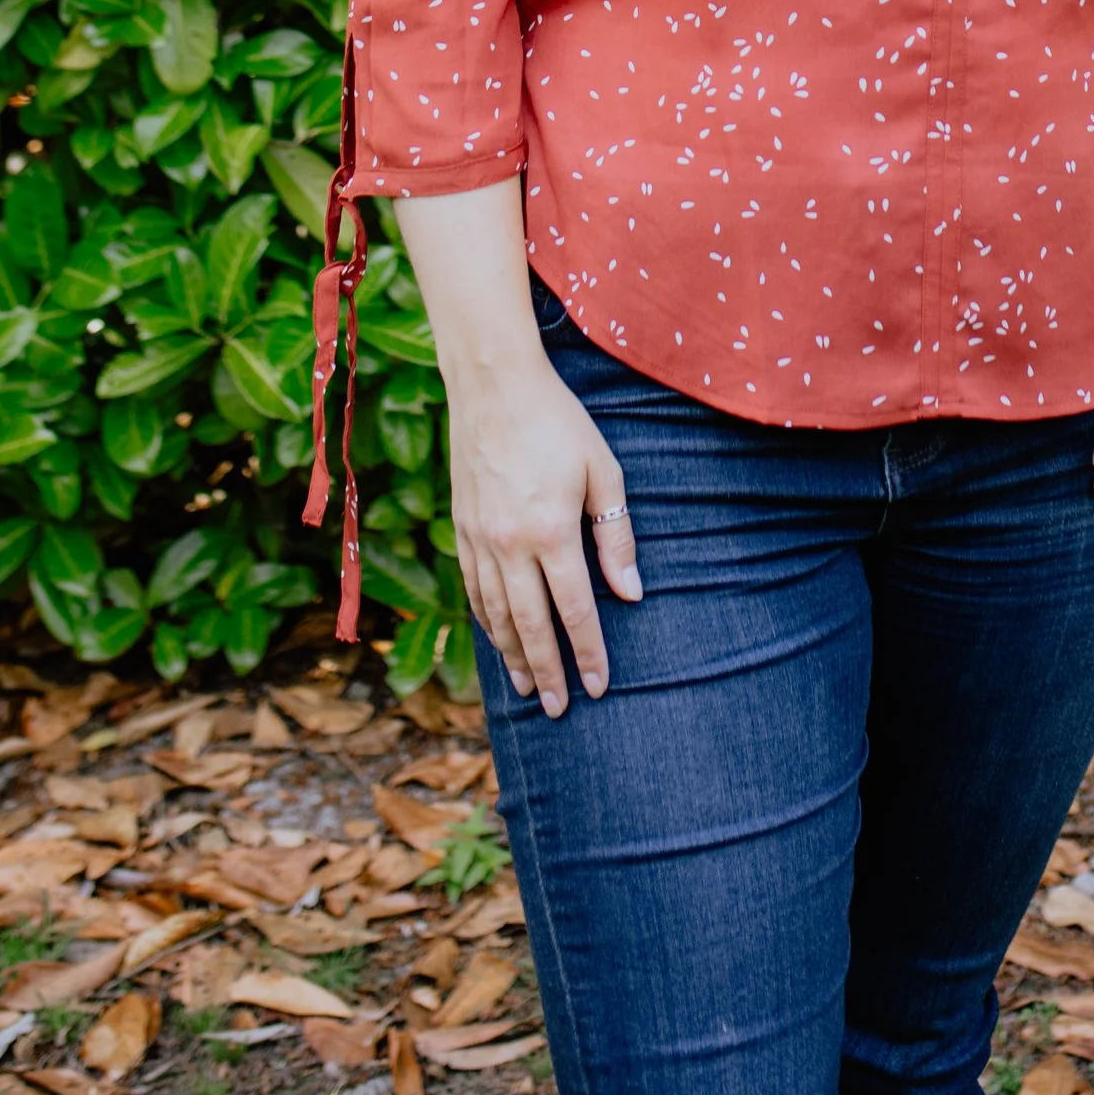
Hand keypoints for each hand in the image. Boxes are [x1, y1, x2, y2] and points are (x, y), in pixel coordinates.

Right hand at [445, 356, 641, 714]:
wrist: (493, 386)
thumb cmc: (559, 423)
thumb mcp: (603, 471)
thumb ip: (616, 535)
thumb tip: (631, 593)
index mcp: (550, 532)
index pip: (573, 611)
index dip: (589, 652)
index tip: (599, 685)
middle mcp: (509, 545)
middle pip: (530, 626)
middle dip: (549, 671)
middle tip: (562, 708)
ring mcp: (479, 539)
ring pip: (496, 615)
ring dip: (514, 656)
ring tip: (530, 688)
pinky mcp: (462, 529)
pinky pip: (473, 590)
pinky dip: (487, 622)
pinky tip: (499, 638)